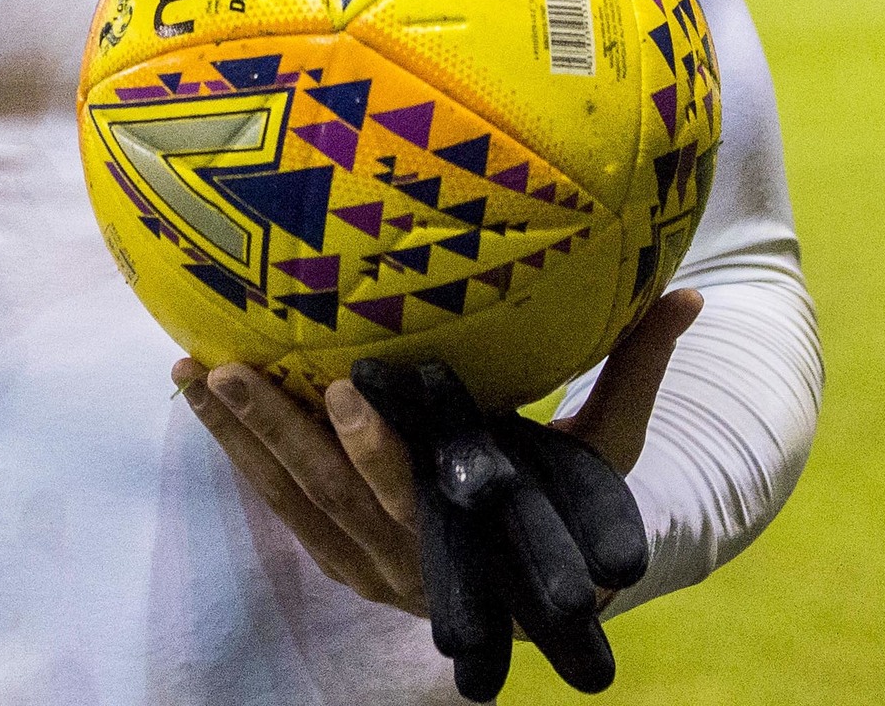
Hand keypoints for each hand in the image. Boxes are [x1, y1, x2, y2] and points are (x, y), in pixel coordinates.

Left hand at [174, 290, 704, 617]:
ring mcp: (366, 566)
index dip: (379, 447)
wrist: (547, 588)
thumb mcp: (607, 447)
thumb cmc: (574, 500)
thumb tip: (689, 295)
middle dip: (280, 434)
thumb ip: (635, 370)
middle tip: (232, 370)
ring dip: (239, 439)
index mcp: (473, 535)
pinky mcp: (335, 557)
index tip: (347, 381)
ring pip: (290, 500)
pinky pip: (275, 506)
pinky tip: (199, 397)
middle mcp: (411, 561)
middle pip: (333, 497)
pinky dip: (237, 455)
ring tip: (194, 371)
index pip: (417, 491)